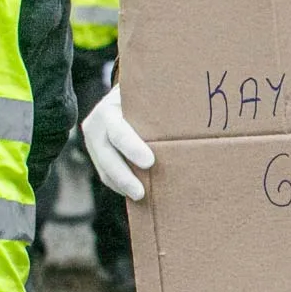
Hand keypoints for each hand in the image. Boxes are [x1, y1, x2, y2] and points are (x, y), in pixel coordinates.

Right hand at [82, 85, 153, 201]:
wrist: (124, 95)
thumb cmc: (144, 95)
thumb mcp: (148, 93)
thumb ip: (160, 102)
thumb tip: (197, 112)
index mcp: (109, 109)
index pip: (118, 131)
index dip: (132, 148)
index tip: (150, 162)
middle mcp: (96, 126)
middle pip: (107, 156)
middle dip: (124, 177)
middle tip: (141, 193)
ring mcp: (93, 142)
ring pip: (104, 169)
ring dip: (122, 185)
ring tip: (141, 198)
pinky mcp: (96, 155)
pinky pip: (106, 175)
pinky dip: (120, 186)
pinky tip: (134, 193)